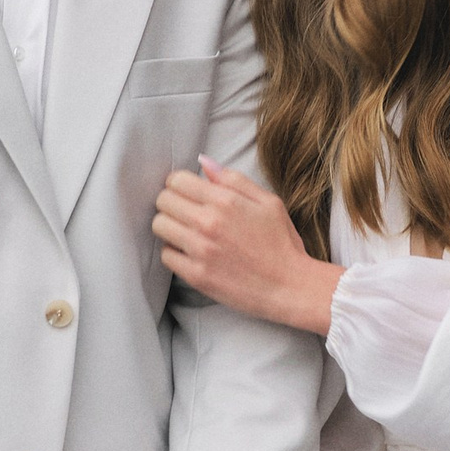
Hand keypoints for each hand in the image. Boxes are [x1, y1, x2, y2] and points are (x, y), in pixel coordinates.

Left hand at [154, 161, 341, 332]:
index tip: (188, 193)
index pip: (176, 180)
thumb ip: (234, 180)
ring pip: (159, 226)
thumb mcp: (268, 202)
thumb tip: (204, 163)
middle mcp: (209, 223)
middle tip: (186, 213)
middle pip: (163, 201)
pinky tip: (190, 252)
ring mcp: (201, 250)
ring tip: (186, 232)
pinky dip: (174, 252)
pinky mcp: (196, 275)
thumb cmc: (281, 244)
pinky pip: (166, 255)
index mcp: (226, 201)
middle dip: (172, 203)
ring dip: (169, 226)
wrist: (290, 287)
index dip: (180, 184)